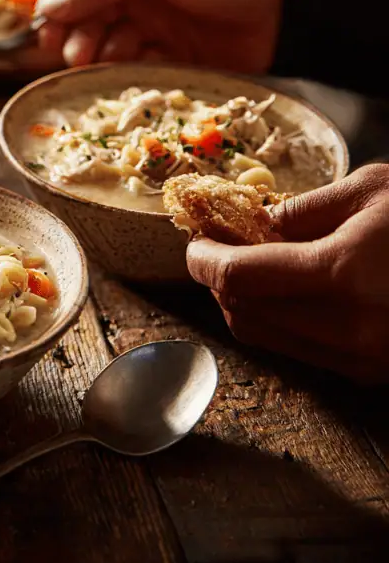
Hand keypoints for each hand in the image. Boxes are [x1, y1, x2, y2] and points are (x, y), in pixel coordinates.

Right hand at [33, 0, 284, 70]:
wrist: (287, 12)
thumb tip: (50, 4)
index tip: (43, 16)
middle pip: (86, 0)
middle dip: (69, 24)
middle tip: (57, 48)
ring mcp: (152, 11)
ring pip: (102, 30)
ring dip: (90, 45)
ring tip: (86, 59)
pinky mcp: (164, 44)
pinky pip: (126, 54)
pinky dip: (117, 60)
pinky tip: (120, 63)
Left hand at [187, 165, 388, 382]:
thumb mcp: (372, 190)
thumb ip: (304, 210)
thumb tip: (255, 223)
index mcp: (343, 277)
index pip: (238, 279)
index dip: (202, 260)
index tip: (193, 241)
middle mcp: (351, 329)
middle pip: (243, 315)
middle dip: (217, 282)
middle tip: (214, 248)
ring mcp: (367, 359)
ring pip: (268, 339)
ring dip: (244, 304)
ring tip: (248, 265)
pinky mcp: (379, 372)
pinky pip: (305, 351)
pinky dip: (280, 321)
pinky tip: (287, 290)